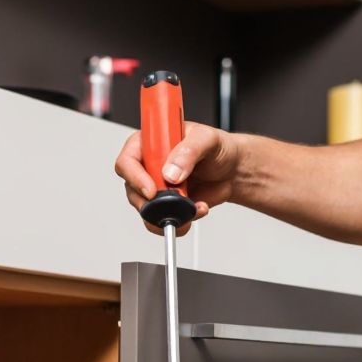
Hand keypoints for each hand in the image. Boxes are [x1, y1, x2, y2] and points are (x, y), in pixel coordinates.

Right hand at [114, 121, 241, 233]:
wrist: (234, 171)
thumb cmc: (218, 149)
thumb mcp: (207, 139)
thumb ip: (188, 151)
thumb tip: (170, 171)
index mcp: (152, 143)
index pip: (128, 160)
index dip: (135, 177)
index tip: (152, 189)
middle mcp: (150, 166)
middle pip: (133, 189)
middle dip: (151, 201)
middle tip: (174, 200)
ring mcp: (158, 187)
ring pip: (146, 209)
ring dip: (167, 213)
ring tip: (191, 206)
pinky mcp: (168, 205)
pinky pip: (162, 220)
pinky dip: (179, 222)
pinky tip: (195, 211)